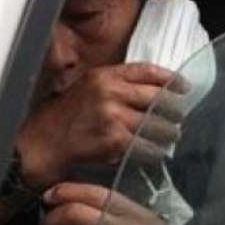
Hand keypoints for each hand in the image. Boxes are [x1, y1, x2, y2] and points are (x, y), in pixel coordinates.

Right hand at [16, 62, 186, 190]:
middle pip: (158, 97)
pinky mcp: (114, 140)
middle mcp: (110, 92)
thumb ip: (116, 85)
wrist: (41, 145)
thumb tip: (152, 92)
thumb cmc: (64, 119)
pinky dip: (154, 152)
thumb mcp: (87, 88)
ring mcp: (113, 116)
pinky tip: (155, 153)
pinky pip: (146, 146)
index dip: (171, 79)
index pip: (147, 71)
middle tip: (179, 118)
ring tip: (169, 137)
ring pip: (157, 124)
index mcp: (104, 75)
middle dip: (174, 110)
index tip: (183, 87)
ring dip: (168, 133)